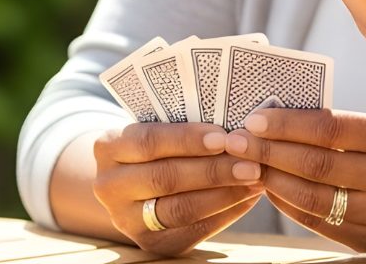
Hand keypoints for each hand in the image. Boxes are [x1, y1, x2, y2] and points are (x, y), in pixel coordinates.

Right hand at [91, 121, 264, 254]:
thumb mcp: (162, 126)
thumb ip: (188, 122)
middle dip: (215, 170)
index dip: (188, 140)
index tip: (224, 137)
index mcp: (109, 147)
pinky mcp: (148, 242)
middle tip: (252, 162)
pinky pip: (190, 231)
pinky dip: (225, 213)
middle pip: (166, 178)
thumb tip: (240, 124)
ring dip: (224, 194)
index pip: (149, 142)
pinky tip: (248, 198)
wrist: (136, 182)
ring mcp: (126, 219)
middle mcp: (109, 186)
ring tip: (255, 179)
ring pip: (179, 208)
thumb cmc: (163, 143)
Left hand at [225, 108, 365, 251]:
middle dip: (269, 151)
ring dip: (272, 180)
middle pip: (316, 164)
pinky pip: (317, 221)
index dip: (289, 123)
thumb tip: (281, 120)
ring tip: (247, 165)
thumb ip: (345, 128)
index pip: (332, 128)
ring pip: (311, 197)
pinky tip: (271, 189)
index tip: (255, 117)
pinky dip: (288, 204)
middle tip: (236, 141)